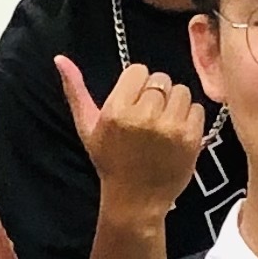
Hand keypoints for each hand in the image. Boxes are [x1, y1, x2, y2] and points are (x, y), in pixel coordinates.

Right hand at [56, 53, 202, 219]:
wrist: (135, 200)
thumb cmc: (110, 161)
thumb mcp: (87, 128)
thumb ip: (75, 91)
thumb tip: (60, 58)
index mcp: (117, 111)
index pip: (138, 70)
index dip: (137, 85)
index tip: (133, 102)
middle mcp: (144, 117)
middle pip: (161, 79)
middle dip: (156, 94)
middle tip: (149, 116)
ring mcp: (170, 128)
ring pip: (182, 91)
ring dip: (175, 104)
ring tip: (163, 123)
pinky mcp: (191, 139)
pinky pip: (198, 109)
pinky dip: (189, 118)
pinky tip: (176, 134)